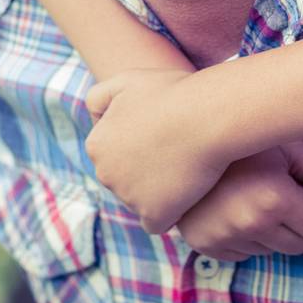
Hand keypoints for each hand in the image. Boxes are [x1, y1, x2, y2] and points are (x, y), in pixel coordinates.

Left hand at [85, 68, 223, 232]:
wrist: (206, 116)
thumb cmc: (172, 93)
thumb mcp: (126, 80)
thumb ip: (99, 98)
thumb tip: (95, 122)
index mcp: (96, 145)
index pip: (114, 156)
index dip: (140, 148)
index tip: (163, 135)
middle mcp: (104, 174)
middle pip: (125, 181)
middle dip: (146, 172)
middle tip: (177, 152)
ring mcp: (128, 197)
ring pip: (142, 201)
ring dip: (161, 191)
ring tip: (186, 168)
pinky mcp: (153, 215)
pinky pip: (159, 221)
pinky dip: (173, 211)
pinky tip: (189, 191)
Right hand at [176, 142, 302, 261]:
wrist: (187, 138)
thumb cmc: (248, 141)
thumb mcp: (293, 147)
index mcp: (274, 197)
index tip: (300, 187)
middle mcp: (249, 223)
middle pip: (300, 245)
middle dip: (296, 222)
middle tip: (276, 191)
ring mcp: (223, 237)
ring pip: (272, 251)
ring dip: (270, 230)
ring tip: (250, 196)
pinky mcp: (205, 246)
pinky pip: (244, 254)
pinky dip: (245, 237)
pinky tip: (232, 208)